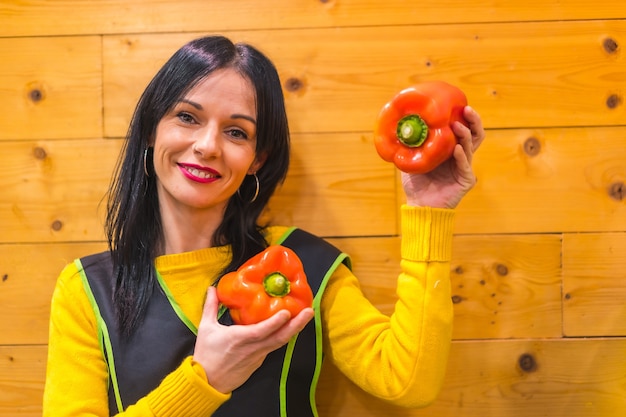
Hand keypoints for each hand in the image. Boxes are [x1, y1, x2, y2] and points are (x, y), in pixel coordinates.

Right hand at [192, 286, 313, 393]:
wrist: (207, 382)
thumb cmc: (206, 354)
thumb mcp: (206, 328)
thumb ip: (211, 306)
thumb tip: (213, 288)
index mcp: (239, 339)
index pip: (261, 331)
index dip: (275, 322)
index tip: (287, 312)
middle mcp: (253, 348)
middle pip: (279, 338)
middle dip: (296, 325)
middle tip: (310, 312)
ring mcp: (258, 356)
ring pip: (279, 343)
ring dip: (294, 330)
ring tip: (305, 317)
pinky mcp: (259, 361)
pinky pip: (273, 347)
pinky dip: (283, 337)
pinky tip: (290, 328)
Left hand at [402, 106, 484, 208]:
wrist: (420, 206)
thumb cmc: (416, 184)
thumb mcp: (411, 159)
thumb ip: (409, 145)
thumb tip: (399, 127)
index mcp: (450, 149)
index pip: (461, 129)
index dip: (463, 116)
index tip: (458, 104)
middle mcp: (460, 156)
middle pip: (474, 134)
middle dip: (473, 120)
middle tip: (467, 109)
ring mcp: (464, 167)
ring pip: (471, 147)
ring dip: (465, 134)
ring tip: (457, 125)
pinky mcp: (466, 180)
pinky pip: (465, 166)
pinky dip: (461, 156)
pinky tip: (456, 149)